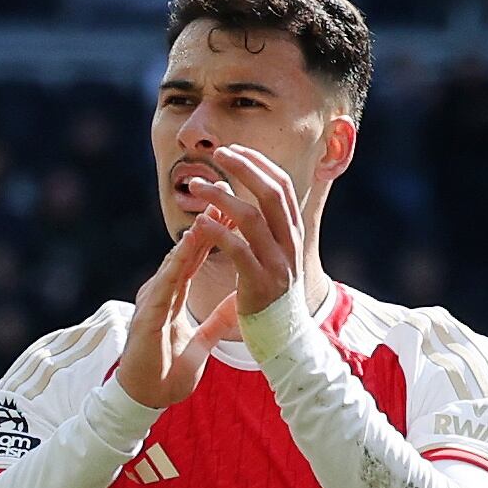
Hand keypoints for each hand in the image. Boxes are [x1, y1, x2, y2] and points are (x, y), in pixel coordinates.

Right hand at [116, 216, 237, 410]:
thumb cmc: (168, 372)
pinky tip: (185, 251)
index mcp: (173, 298)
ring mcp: (152, 303)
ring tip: (208, 215)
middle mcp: (160, 294)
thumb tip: (239, 303)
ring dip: (191, 240)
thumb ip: (218, 321)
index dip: (214, 235)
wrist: (146, 399)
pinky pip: (163, 287)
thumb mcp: (202, 342)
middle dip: (205, 226)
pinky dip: (175, 267)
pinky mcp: (147, 317)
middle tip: (222, 196)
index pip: (195, 260)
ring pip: (174, 265)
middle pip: (185, 255)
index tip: (232, 210)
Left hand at [191, 144, 303, 319]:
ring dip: (220, 196)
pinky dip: (218, 232)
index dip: (259, 164)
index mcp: (293, 232)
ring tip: (194, 185)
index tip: (235, 150)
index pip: (282, 186)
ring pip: (252, 217)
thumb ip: (267, 229)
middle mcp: (290, 243)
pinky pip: (238, 250)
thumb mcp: (274, 255)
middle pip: (272, 192)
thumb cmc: (270, 294)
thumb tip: (254, 197)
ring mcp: (278, 263)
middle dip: (244, 167)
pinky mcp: (260, 283)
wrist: (283, 337)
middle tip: (217, 153)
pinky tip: (198, 222)